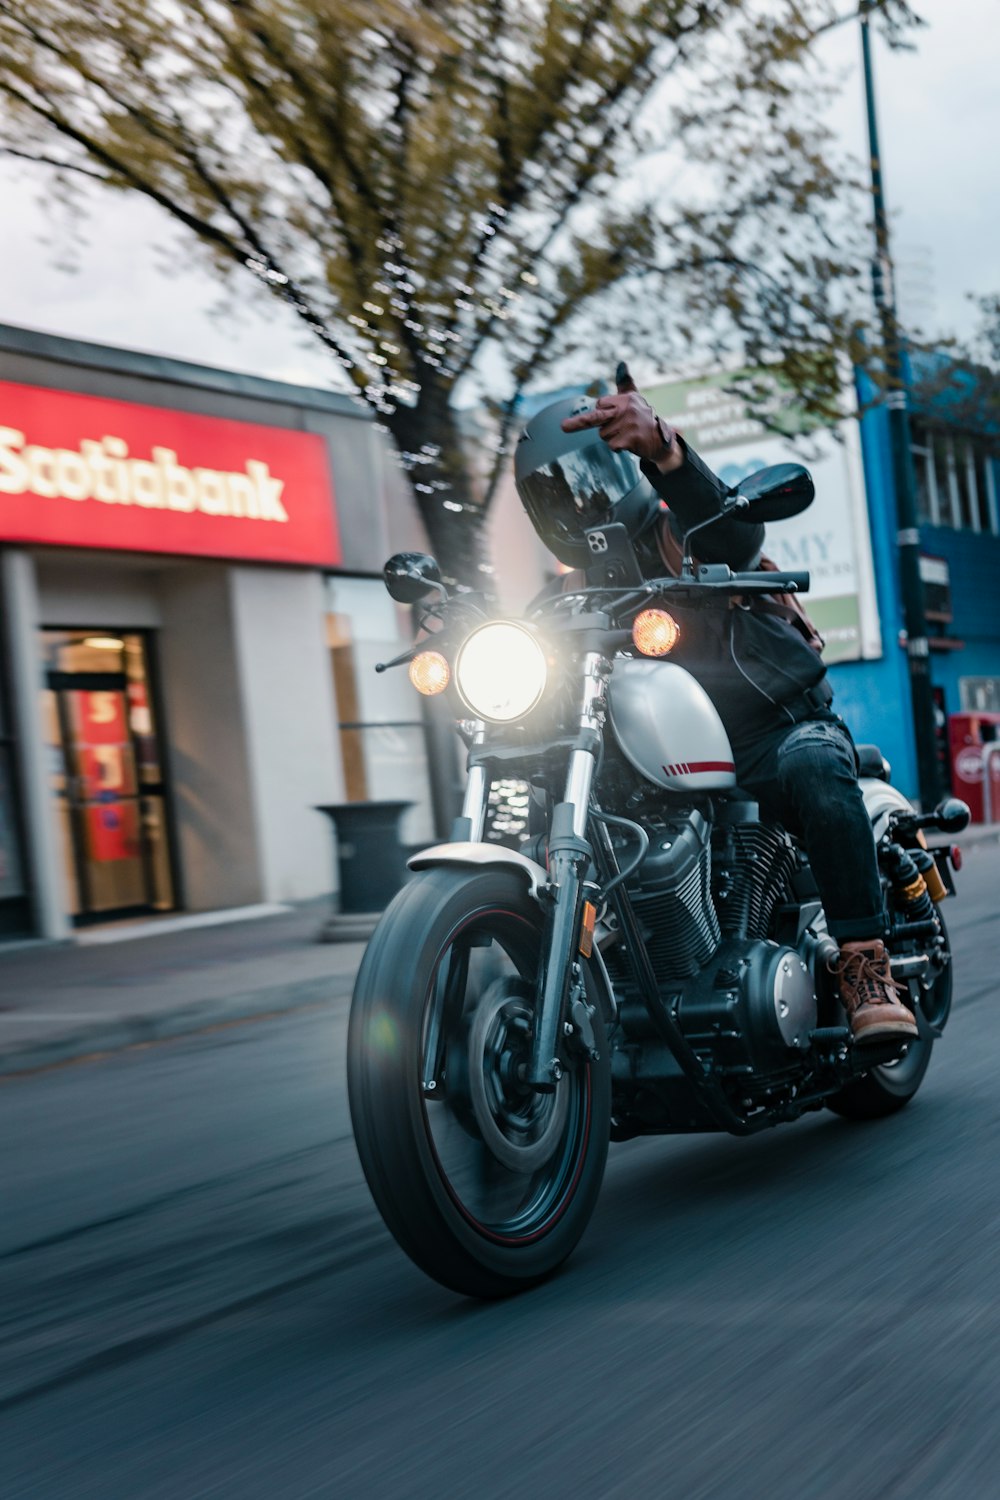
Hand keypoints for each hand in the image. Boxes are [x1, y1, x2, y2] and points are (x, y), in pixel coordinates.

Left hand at [560, 361, 682, 472]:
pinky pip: (612, 446)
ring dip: (612, 437)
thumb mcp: (634, 398)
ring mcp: (628, 426)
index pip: (600, 404)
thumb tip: (622, 363)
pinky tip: (630, 443)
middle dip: (578, 422)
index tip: (613, 414)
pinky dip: (618, 447)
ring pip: (603, 434)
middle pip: (596, 417)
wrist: (660, 439)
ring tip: (626, 434)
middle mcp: (626, 410)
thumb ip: (624, 382)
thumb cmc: (642, 417)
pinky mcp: (629, 440)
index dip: (603, 410)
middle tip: (562, 427)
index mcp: (625, 399)